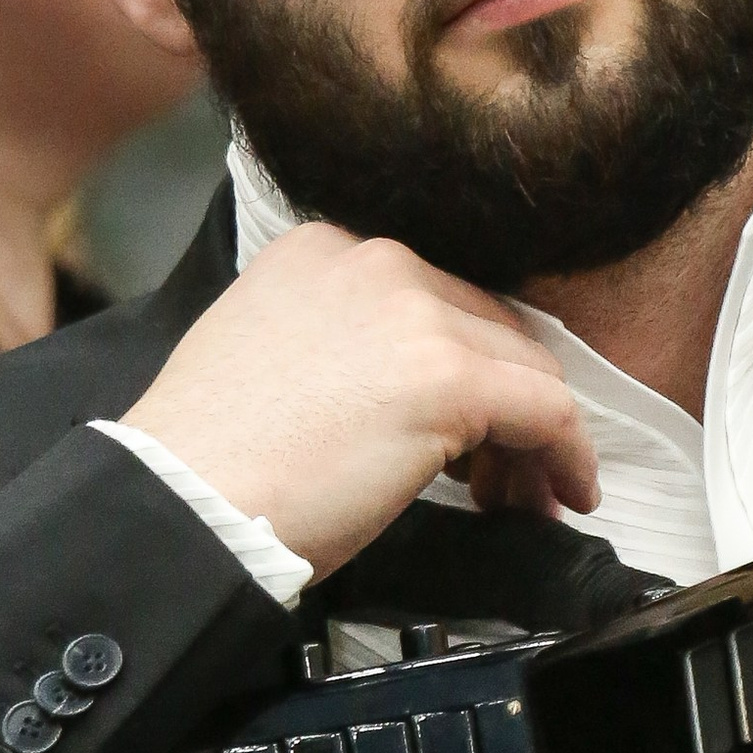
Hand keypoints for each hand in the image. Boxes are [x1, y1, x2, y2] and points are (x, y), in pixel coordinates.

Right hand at [121, 222, 600, 582]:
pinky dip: (567, 454)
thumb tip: (412, 392)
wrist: (185, 503)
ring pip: (527, 368)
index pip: (435, 299)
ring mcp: (417, 315)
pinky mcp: (452, 379)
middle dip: (504, 404)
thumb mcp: (270, 356)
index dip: (463, 366)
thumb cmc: (212, 460)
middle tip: (499, 477)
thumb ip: (343, 343)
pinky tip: (566, 494)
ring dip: (535, 436)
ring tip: (522, 498)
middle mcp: (376, 260)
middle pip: (488, 327)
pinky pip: (549, 412)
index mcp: (326, 249)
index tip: (464, 430)